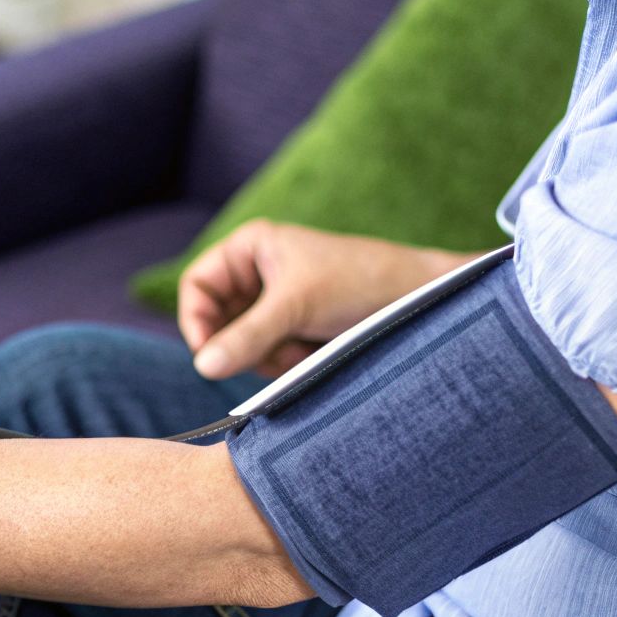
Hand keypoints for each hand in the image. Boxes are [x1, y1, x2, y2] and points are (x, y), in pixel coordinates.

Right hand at [179, 221, 471, 378]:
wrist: (418, 299)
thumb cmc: (358, 282)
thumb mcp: (295, 308)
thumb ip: (246, 337)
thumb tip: (202, 368)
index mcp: (250, 248)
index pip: (197, 286)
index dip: (197, 321)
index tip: (210, 356)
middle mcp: (259, 273)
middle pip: (218, 321)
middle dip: (243, 344)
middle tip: (271, 355)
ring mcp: (277, 303)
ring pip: (243, 344)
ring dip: (268, 357)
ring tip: (303, 352)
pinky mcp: (297, 329)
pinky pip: (269, 355)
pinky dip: (285, 362)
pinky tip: (313, 356)